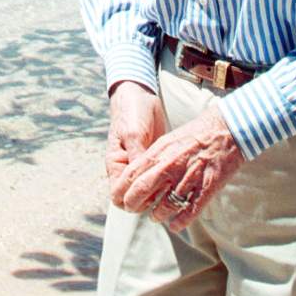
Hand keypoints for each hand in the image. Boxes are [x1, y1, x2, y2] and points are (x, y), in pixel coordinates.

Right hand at [105, 80, 166, 204]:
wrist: (141, 94)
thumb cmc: (132, 112)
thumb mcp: (134, 135)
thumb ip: (137, 159)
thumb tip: (142, 186)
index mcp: (116, 165)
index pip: (118, 196)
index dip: (132, 202)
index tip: (150, 196)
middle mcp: (127, 169)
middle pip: (135, 198)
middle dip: (149, 201)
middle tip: (166, 194)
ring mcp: (141, 165)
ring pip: (149, 191)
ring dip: (159, 193)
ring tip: (176, 189)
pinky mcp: (154, 160)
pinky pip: (159, 178)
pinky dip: (166, 182)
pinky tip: (180, 180)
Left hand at [112, 105, 243, 232]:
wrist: (226, 129)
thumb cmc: (194, 135)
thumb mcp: (167, 141)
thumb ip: (151, 158)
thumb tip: (135, 176)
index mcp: (159, 153)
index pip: (131, 176)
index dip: (122, 191)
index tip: (121, 199)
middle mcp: (170, 166)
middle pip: (142, 192)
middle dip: (133, 205)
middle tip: (133, 210)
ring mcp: (188, 178)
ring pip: (165, 206)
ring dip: (157, 215)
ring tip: (156, 217)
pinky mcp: (206, 188)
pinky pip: (189, 211)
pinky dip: (179, 222)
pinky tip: (175, 225)